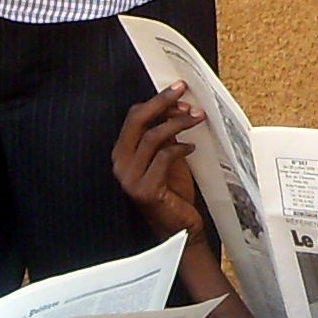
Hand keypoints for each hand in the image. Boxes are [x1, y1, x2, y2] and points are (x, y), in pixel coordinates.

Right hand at [114, 88, 211, 242]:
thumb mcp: (167, 157)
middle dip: (162, 102)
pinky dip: (180, 148)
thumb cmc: (172, 191)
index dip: (156, 101)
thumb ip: (167, 135)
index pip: (134, 116)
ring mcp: (130, 178)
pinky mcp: (145, 189)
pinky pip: (164, 157)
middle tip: (183, 93)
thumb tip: (178, 107)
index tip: (177, 91)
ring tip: (197, 118)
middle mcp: (121, 163)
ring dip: (178, 123)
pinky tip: (191, 147)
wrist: (178, 227)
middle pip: (138, 120)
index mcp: (122, 153)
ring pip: (153, 136)